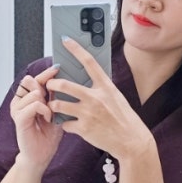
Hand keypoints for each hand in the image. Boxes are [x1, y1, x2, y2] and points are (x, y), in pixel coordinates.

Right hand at [9, 64, 62, 170]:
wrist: (41, 155)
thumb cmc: (49, 135)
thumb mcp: (55, 111)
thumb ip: (55, 96)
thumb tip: (64, 79)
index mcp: (27, 98)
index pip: (34, 78)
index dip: (46, 73)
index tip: (57, 69)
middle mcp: (19, 101)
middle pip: (30, 81)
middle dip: (44, 88)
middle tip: (51, 101)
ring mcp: (17, 109)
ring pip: (34, 93)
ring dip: (46, 102)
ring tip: (50, 114)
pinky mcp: (19, 118)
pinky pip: (34, 104)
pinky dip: (44, 110)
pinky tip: (48, 118)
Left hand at [46, 38, 152, 159]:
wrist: (132, 141)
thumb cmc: (125, 119)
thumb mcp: (116, 97)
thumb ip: (101, 88)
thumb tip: (88, 79)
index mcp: (106, 87)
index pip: (89, 62)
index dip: (75, 49)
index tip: (65, 40)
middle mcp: (96, 98)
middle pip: (64, 85)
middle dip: (52, 84)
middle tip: (49, 85)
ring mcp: (89, 113)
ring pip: (58, 104)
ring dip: (53, 105)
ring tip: (54, 106)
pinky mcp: (84, 129)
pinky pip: (65, 123)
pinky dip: (64, 124)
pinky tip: (68, 124)